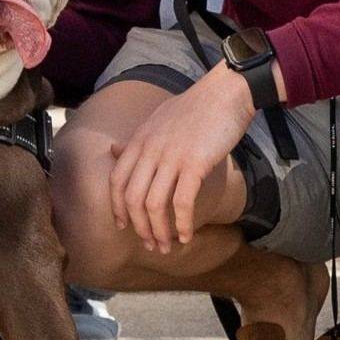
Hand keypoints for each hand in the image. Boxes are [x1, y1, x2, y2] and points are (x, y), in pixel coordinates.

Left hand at [108, 69, 253, 254]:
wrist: (226, 92)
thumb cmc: (195, 107)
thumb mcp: (158, 119)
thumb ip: (136, 140)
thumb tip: (114, 151)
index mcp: (139, 140)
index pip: (116, 181)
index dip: (117, 208)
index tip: (124, 226)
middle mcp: (150, 149)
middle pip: (132, 199)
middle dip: (139, 227)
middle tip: (150, 244)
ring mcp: (171, 156)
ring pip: (154, 205)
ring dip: (159, 231)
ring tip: (167, 246)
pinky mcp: (194, 163)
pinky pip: (181, 202)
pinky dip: (181, 224)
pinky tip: (187, 236)